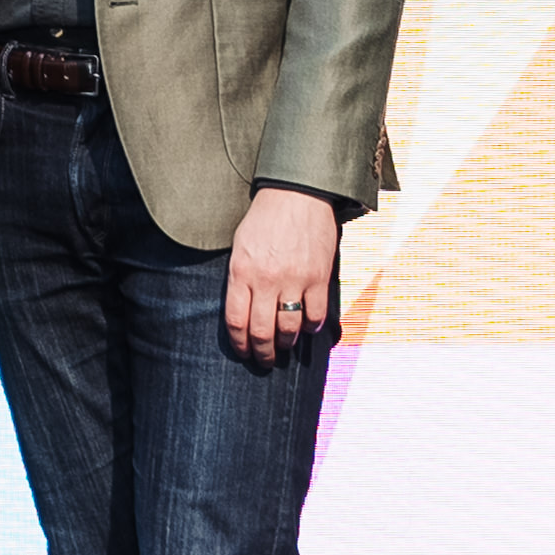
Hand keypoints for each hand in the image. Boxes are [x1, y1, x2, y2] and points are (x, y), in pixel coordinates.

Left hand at [224, 187, 339, 367]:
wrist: (297, 194)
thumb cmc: (264, 220)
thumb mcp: (240, 246)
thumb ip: (240, 279)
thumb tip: (242, 313)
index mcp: (241, 272)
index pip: (236, 321)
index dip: (239, 344)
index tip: (243, 352)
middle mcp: (266, 280)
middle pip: (262, 331)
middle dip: (262, 353)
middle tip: (264, 360)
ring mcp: (295, 279)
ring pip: (289, 328)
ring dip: (286, 343)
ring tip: (284, 347)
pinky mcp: (318, 277)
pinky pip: (315, 315)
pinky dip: (311, 327)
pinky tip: (306, 327)